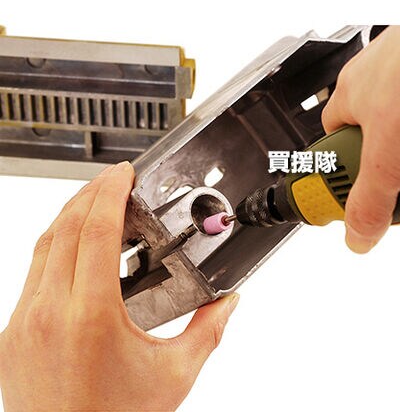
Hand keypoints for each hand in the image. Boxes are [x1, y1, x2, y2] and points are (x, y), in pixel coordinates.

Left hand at [0, 162, 238, 411]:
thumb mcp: (174, 375)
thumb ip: (208, 331)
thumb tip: (228, 302)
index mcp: (89, 318)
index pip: (94, 232)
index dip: (109, 193)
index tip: (122, 174)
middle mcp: (48, 314)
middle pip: (65, 228)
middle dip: (91, 193)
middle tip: (114, 179)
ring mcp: (23, 323)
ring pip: (43, 245)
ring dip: (71, 215)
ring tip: (97, 201)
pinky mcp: (13, 334)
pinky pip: (33, 271)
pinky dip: (56, 244)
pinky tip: (76, 245)